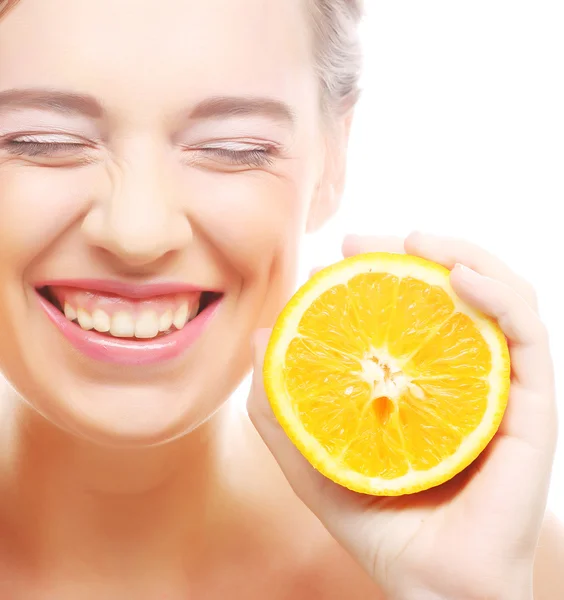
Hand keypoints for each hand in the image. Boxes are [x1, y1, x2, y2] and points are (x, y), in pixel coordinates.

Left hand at [248, 232, 556, 599]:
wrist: (433, 584)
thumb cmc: (381, 523)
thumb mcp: (314, 459)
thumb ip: (281, 410)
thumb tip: (259, 342)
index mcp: (426, 380)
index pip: (414, 307)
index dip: (381, 270)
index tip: (337, 255)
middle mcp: (468, 374)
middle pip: (454, 290)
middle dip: (414, 251)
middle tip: (361, 241)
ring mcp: (504, 386)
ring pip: (501, 297)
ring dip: (464, 255)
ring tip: (417, 240)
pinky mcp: (534, 407)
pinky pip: (528, 336)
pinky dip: (500, 296)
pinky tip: (461, 279)